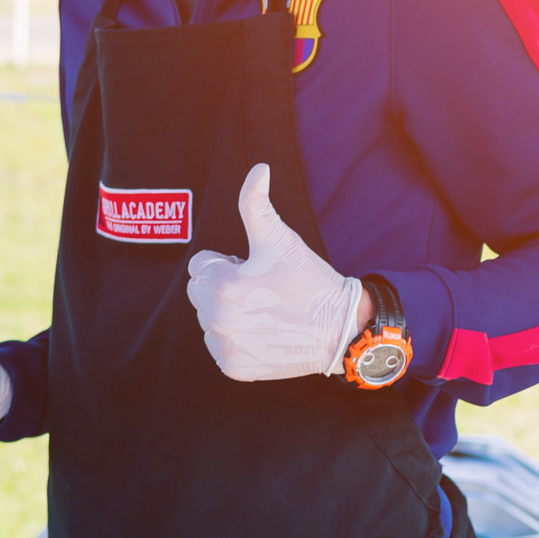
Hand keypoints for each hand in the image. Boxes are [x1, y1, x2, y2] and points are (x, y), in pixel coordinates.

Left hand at [184, 163, 367, 380]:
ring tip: (264, 311)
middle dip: (223, 287)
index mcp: (222, 285)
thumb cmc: (309, 279)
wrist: (340, 328)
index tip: (256, 271)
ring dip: (227, 313)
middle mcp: (217, 319)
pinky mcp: (233, 367)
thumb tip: (258, 169)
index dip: (228, 264)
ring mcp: (224, 346)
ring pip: (207, 319)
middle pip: (199, 293)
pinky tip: (263, 333)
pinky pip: (218, 346)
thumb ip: (256, 203)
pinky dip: (236, 340)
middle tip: (261, 289)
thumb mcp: (280, 239)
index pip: (200, 266)